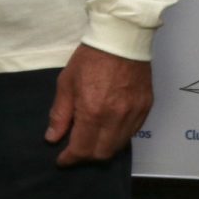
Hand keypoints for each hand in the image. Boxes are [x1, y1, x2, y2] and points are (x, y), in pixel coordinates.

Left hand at [46, 44, 151, 166]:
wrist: (121, 39)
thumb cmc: (89, 59)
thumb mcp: (66, 83)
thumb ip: (60, 113)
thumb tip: (52, 138)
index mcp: (93, 112)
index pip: (82, 149)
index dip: (70, 159)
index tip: (62, 160)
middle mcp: (116, 118)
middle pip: (102, 154)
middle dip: (86, 157)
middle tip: (75, 150)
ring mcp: (134, 115)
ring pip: (118, 146)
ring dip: (103, 149)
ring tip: (91, 141)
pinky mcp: (145, 108)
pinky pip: (131, 133)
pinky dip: (118, 138)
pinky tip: (108, 129)